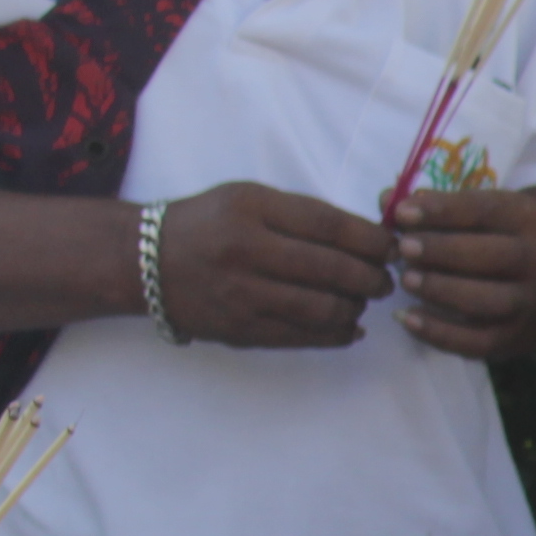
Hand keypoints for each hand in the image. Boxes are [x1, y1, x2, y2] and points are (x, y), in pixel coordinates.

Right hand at [150, 181, 389, 347]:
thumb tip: (372, 239)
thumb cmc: (210, 224)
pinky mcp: (242, 330)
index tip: (391, 248)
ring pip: (325, 308)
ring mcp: (242, 295)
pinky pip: (306, 337)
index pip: (330, 225)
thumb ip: (305, 215)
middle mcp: (245, 251)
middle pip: (333, 270)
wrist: (145, 262)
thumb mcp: (250, 198)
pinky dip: (339, 334)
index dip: (372, 240)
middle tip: (383, 279)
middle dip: (372, 277)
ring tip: (360, 300)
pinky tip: (348, 325)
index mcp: (251, 209)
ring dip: (357, 307)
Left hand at [385, 181, 535, 360]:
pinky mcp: (518, 337)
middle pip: (490, 256)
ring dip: (441, 290)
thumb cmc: (509, 233)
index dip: (442, 211)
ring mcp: (529, 302)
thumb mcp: (490, 209)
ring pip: (486, 300)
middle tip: (403, 248)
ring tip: (407, 280)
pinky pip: (478, 342)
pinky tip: (407, 319)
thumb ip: (439, 206)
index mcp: (528, 219)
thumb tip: (387, 201)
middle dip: (442, 251)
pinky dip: (440, 334)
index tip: (402, 211)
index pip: (485, 211)